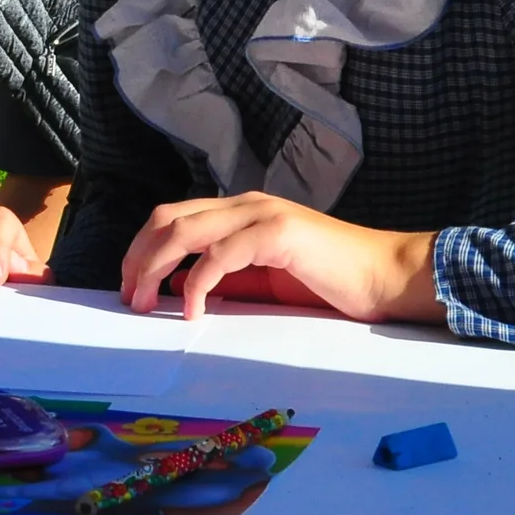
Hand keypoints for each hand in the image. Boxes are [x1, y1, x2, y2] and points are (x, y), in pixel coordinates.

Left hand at [116, 193, 444, 324]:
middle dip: (138, 258)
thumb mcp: (266, 281)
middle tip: (130, 298)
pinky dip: (197, 283)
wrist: (385, 276)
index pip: (173, 218)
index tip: (130, 288)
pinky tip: (193, 310)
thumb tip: (181, 291)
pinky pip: (220, 255)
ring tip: (147, 304)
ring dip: (155, 268)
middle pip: (167, 218)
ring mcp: (261, 214)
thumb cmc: (330, 282)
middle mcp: (245, 204)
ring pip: (185, 231)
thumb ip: (229, 279)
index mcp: (240, 211)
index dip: (142, 250)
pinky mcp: (277, 232)